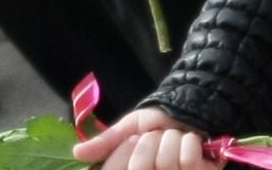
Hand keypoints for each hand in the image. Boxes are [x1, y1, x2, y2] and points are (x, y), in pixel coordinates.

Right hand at [74, 108, 211, 169]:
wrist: (190, 108)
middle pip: (140, 165)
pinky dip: (190, 142)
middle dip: (151, 141)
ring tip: (177, 139)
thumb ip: (107, 141)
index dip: (129, 150)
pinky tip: (194, 143)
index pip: (121, 167)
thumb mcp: (130, 128)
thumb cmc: (158, 122)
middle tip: (159, 137)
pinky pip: (188, 159)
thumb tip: (77, 153)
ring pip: (166, 161)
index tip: (137, 138)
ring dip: (172, 139)